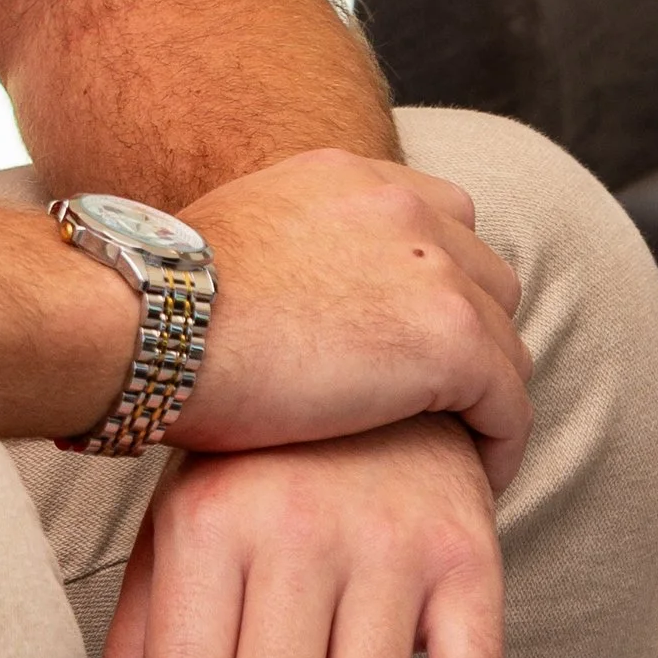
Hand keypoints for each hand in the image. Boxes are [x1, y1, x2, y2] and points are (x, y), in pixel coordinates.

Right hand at [169, 149, 532, 489]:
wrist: (144, 324)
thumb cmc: (155, 309)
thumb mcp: (231, 244)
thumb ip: (290, 253)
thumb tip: (286, 305)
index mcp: (343, 175)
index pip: (436, 221)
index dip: (434, 290)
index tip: (411, 351)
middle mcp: (397, 202)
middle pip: (485, 276)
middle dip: (468, 341)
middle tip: (440, 405)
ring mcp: (431, 267)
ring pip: (506, 343)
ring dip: (486, 396)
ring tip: (460, 450)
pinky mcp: (451, 339)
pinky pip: (512, 405)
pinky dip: (501, 447)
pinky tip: (475, 481)